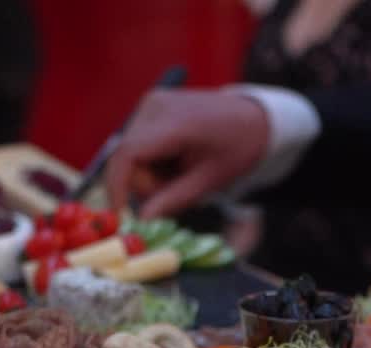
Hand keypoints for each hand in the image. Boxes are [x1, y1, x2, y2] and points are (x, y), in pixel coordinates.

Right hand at [106, 89, 269, 218]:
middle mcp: (155, 105)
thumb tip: (141, 221)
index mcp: (175, 122)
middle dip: (145, 183)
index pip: (128, 154)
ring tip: (180, 171)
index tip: (122, 215)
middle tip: (176, 188)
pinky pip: (137, 143)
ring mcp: (151, 102)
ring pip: (130, 153)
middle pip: (127, 158)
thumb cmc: (237, 149)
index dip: (118, 187)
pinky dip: (151, 160)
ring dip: (149, 173)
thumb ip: (173, 200)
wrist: (252, 118)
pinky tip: (175, 158)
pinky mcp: (149, 105)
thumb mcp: (209, 180)